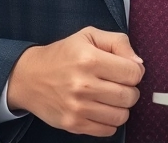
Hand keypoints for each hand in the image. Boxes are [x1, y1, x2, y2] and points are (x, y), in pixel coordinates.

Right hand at [6, 26, 145, 136]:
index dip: (135, 71)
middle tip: (119, 84)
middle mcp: (83, 85)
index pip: (133, 72)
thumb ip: (118, 43)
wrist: (28, 77)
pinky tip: (101, 109)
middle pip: (130, 96)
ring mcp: (78, 107)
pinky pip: (108, 130)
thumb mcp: (89, 36)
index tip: (126, 70)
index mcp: (89, 59)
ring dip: (121, 107)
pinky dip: (109, 121)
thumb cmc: (62, 55)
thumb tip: (138, 63)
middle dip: (130, 90)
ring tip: (110, 97)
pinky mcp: (73, 124)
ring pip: (122, 116)